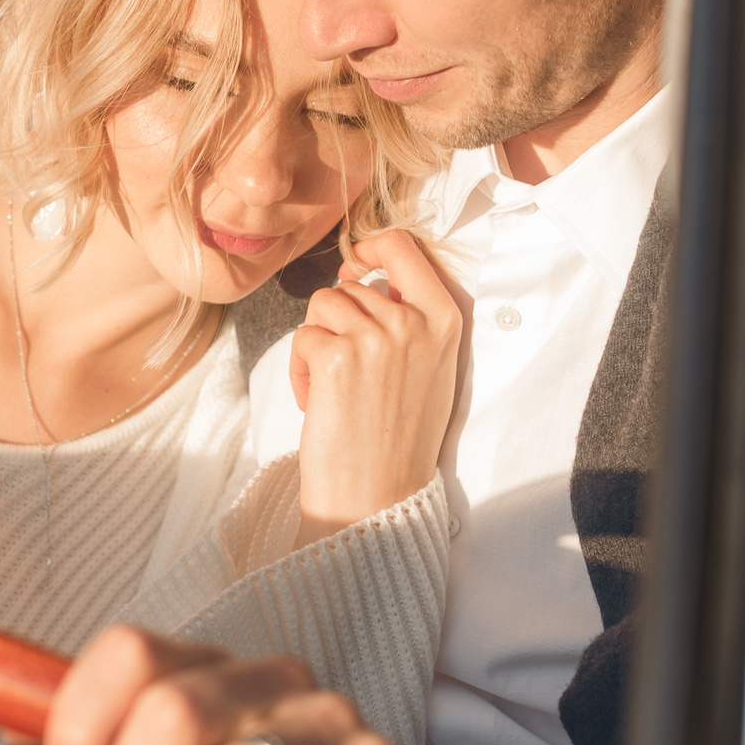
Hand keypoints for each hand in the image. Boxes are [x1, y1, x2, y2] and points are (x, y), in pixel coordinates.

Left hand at [288, 229, 462, 546]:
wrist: (379, 498)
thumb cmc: (401, 441)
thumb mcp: (429, 369)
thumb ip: (411, 320)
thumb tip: (368, 277)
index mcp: (445, 320)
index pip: (404, 247)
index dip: (372, 247)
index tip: (355, 262)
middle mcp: (413, 322)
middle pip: (350, 287)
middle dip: (337, 323)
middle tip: (346, 374)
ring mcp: (375, 337)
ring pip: (321, 306)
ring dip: (316, 343)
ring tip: (332, 389)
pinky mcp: (335, 356)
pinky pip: (303, 337)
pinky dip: (300, 370)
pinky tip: (317, 404)